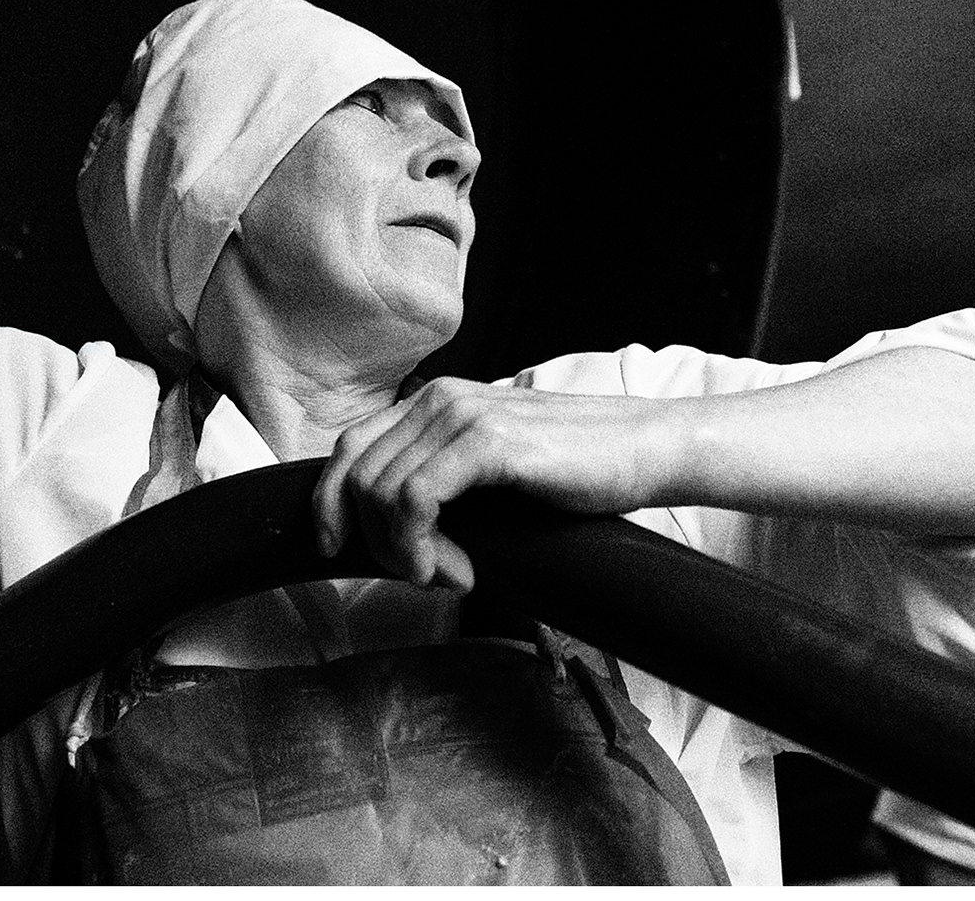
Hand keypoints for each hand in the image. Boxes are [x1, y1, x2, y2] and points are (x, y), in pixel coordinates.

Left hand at [312, 378, 686, 591]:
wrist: (643, 451)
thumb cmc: (573, 471)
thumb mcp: (489, 470)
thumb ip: (441, 479)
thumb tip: (387, 529)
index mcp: (432, 400)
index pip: (349, 448)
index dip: (330, 504)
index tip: (338, 551)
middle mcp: (437, 398)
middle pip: (355, 477)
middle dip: (376, 543)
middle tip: (426, 575)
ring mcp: (460, 415)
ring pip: (381, 494)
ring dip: (405, 554)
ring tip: (453, 575)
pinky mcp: (487, 441)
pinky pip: (415, 500)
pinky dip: (423, 547)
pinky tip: (461, 571)